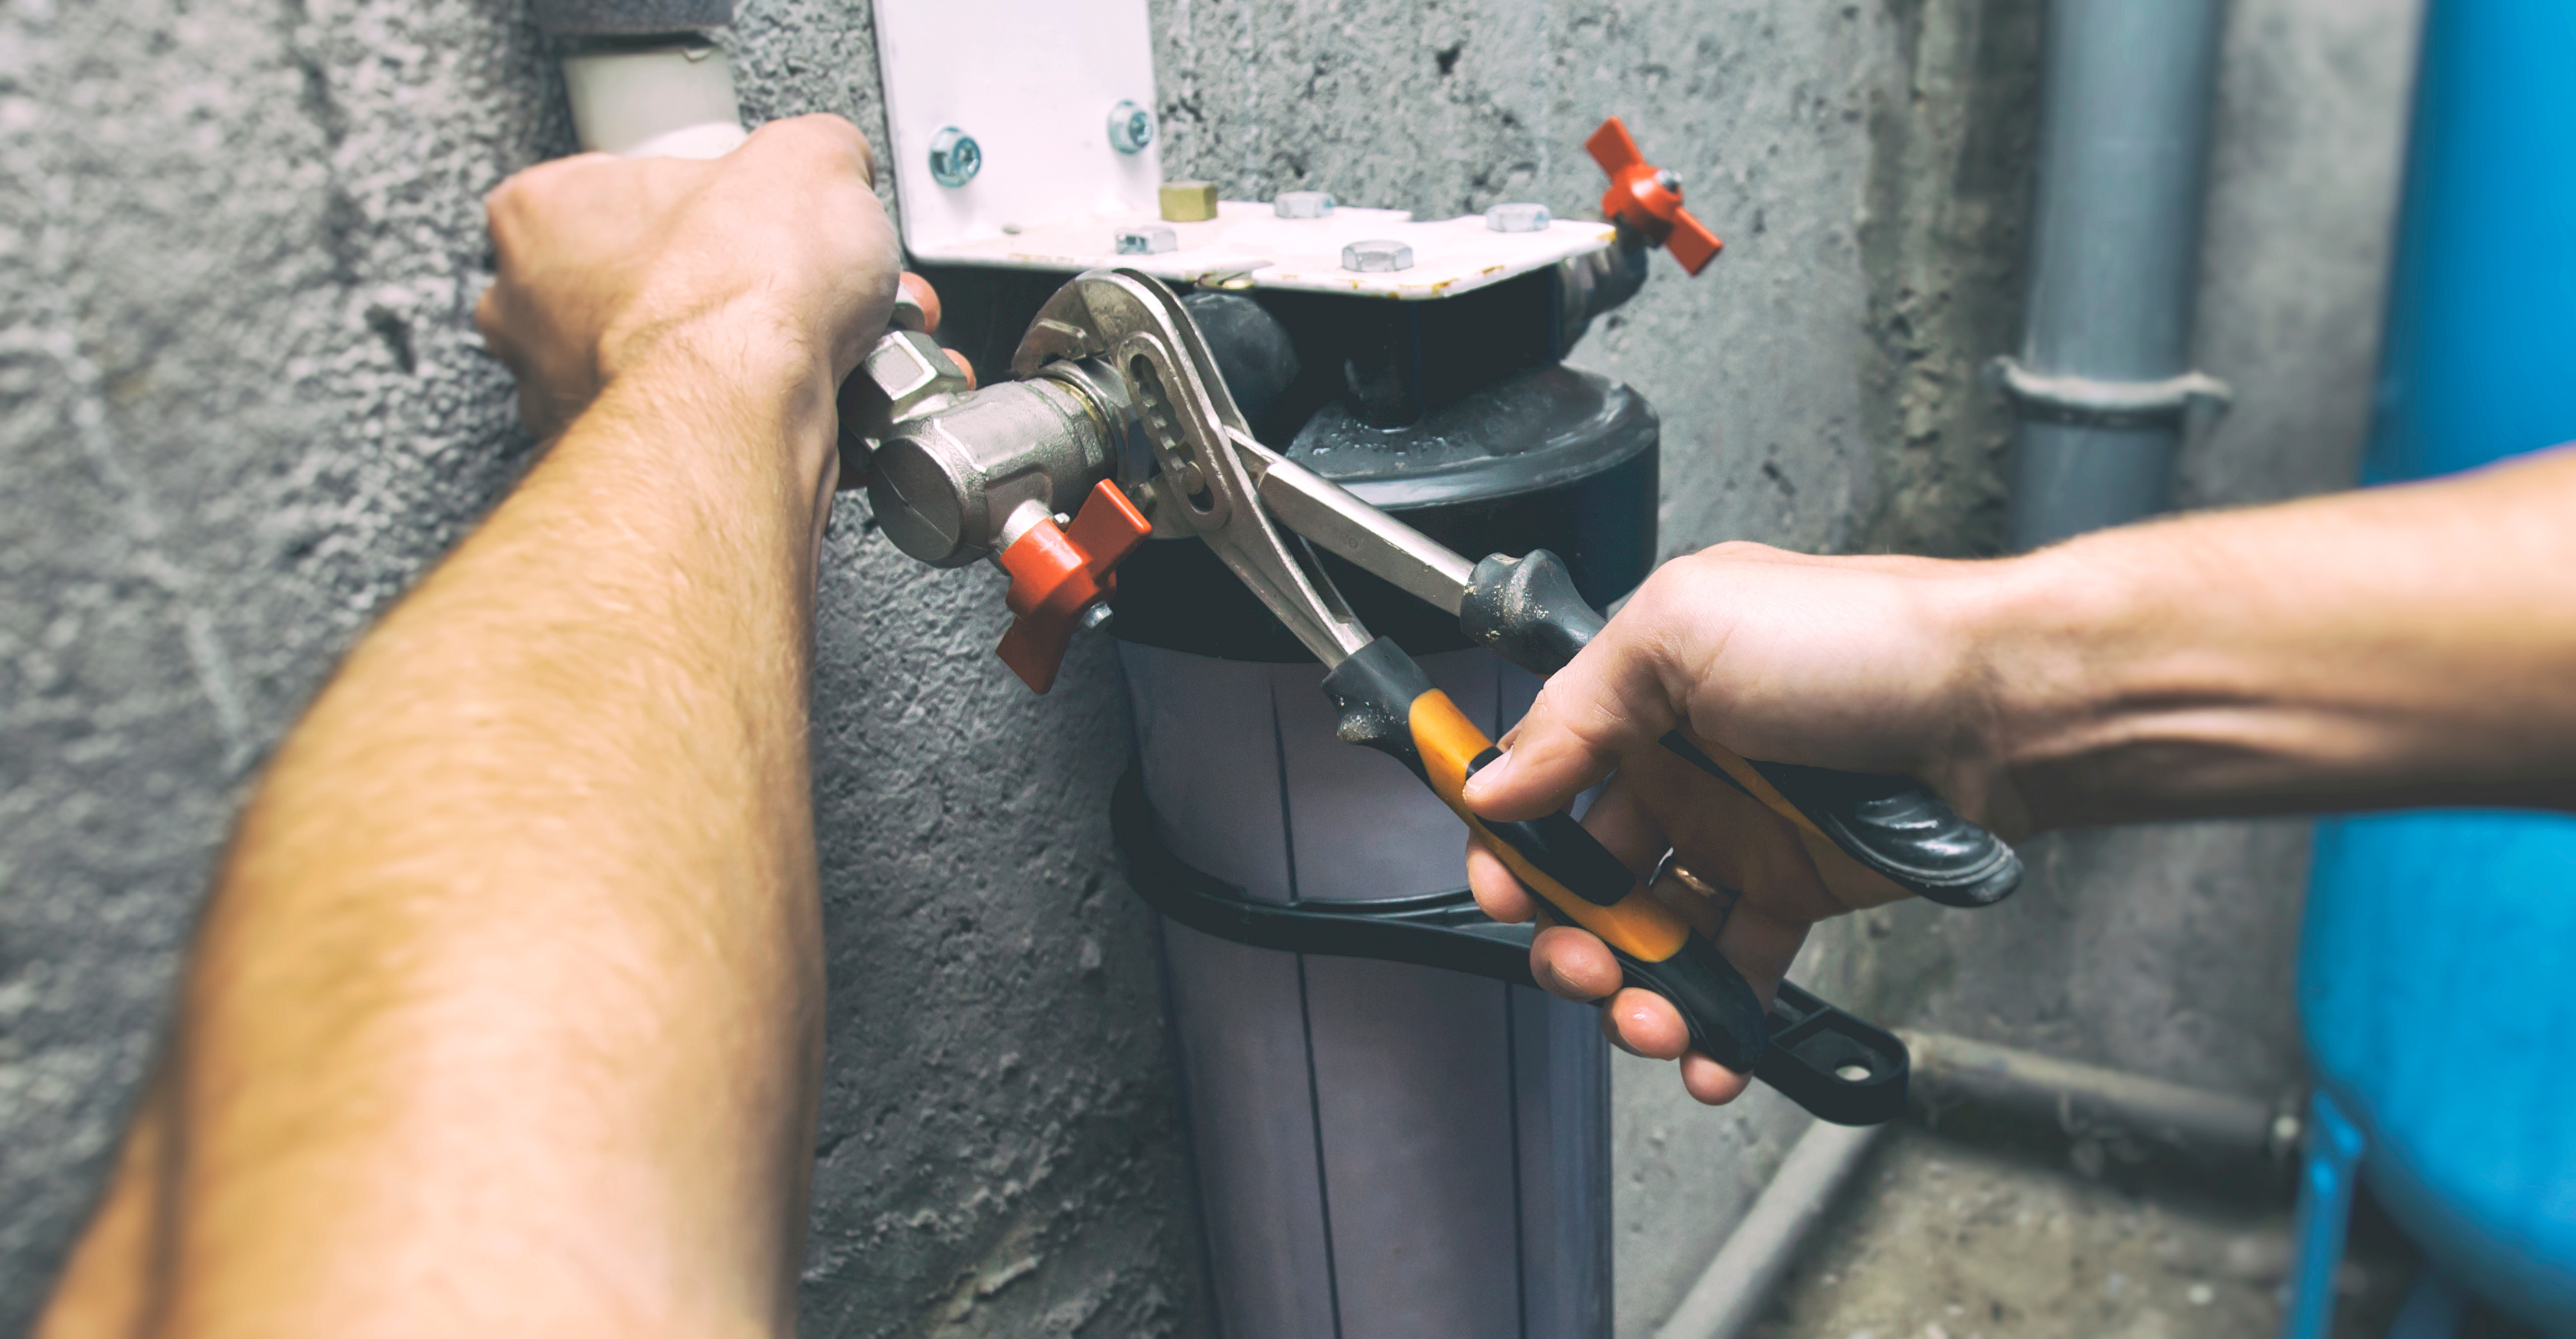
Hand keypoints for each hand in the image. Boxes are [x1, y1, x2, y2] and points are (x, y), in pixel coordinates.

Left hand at [475, 114, 901, 445]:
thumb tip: (831, 166)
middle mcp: (530, 315)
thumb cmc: (739, 294)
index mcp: (540, 213)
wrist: (749, 419)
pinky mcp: (623, 472)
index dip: (711, 205)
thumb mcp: (814, 159)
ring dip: (752, 362)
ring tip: (826, 351)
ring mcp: (565, 402)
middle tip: (797, 291)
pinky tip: (813, 407)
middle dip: (733, 293)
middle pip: (649, 287)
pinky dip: (756, 425)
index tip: (755, 219)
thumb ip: (816, 151)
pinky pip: (701, 437)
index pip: (624, 189)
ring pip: (676, 369)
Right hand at [1461, 541, 2011, 1102]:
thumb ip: (1576, 709)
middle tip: (1588, 967)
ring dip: (1637, 995)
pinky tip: (1713, 1053)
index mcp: (1640, 696)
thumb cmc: (1860, 640)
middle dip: (1571, 939)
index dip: (1511, 845)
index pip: (1539, 780)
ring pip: (1653, 937)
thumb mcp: (1684, 632)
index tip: (1507, 893)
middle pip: (1586, 877)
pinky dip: (1717, 1027)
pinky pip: (1735, 973)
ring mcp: (1735, 834)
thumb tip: (1495, 784)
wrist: (2000, 705)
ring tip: (1658, 1021)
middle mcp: (1680, 767)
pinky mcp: (1793, 890)